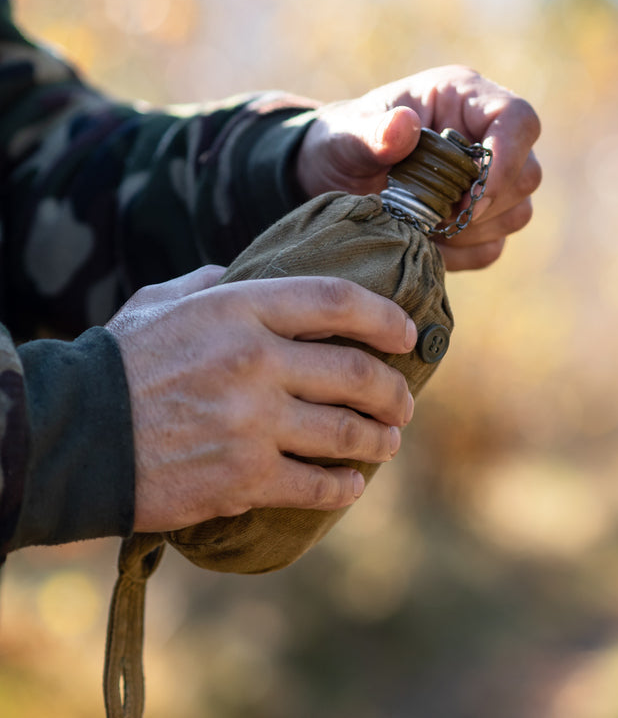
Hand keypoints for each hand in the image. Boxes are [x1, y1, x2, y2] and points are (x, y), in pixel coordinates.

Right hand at [106, 266, 418, 532]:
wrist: (69, 438)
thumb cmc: (116, 365)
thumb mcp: (161, 304)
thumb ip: (214, 283)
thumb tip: (248, 271)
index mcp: (238, 308)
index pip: (337, 302)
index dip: (384, 317)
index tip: (406, 334)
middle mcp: (255, 361)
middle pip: (357, 372)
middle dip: (394, 391)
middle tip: (404, 402)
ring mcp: (253, 422)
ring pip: (347, 432)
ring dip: (380, 440)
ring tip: (388, 442)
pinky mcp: (244, 477)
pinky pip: (316, 484)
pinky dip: (343, 486)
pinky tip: (350, 484)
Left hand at [294, 65, 542, 270]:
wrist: (332, 178)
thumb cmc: (341, 143)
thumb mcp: (344, 135)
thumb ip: (370, 132)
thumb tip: (404, 126)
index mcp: (464, 97)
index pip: (518, 120)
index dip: (508, 158)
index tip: (471, 194)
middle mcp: (488, 135)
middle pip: (527, 174)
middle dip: (484, 204)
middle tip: (434, 215)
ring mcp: (492, 179)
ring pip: (518, 212)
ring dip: (472, 230)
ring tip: (424, 225)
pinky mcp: (484, 218)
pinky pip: (494, 246)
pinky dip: (462, 253)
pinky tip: (427, 242)